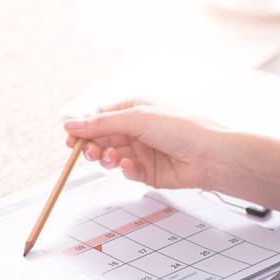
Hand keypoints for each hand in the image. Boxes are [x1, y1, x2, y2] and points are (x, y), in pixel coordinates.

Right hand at [64, 98, 226, 190]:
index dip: (83, 129)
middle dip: (92, 146)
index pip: (98, 118)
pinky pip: (124, 171)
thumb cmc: (181, 128)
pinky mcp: (145, 171)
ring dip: (107, 158)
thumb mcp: (136, 118)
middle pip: (101, 138)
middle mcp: (135, 129)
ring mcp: (139, 150)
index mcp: (132, 109)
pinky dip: (124, 169)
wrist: (209, 156)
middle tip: (89, 152)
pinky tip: (129, 166)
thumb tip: (70, 124)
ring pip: (109, 156)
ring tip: (111, 157)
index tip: (71, 140)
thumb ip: (101, 123)